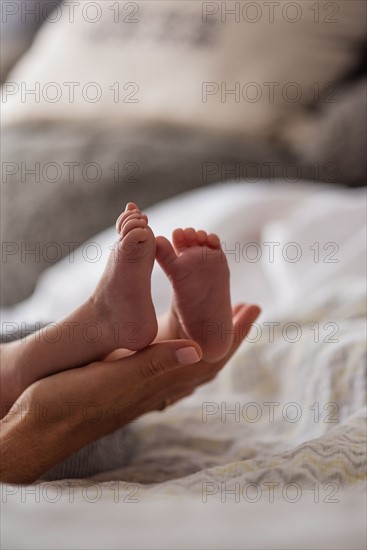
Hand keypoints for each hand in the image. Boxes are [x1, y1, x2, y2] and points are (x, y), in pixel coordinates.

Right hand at [0, 304, 258, 483]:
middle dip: (228, 330)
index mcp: (158, 381)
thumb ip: (153, 366)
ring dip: (207, 332)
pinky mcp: (124, 377)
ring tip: (217, 312)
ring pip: (187, 354)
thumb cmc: (71, 403)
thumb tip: (199, 352)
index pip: (209, 356)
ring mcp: (142, 382)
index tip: (253, 308)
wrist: (40, 425)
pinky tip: (173, 331)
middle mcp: (157, 383)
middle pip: (206, 355)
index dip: (234, 333)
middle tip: (245, 306)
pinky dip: (178, 337)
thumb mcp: (112, 380)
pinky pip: (164, 354)